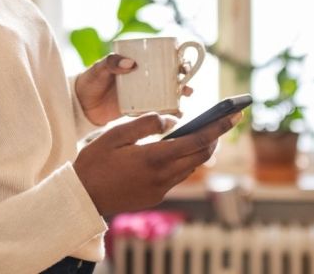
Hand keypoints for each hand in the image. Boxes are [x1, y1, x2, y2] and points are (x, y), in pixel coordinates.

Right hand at [73, 111, 242, 216]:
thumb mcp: (115, 134)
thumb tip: (171, 120)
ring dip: (200, 150)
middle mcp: (162, 176)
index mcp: (154, 158)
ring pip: (190, 167)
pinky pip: (177, 176)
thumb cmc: (94, 162)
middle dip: (215, 137)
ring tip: (206, 133)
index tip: (232, 116)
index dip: (217, 127)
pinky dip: (184, 161)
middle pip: (199, 155)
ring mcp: (160, 189)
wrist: (81, 197)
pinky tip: (179, 150)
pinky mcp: (155, 196)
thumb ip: (145, 124)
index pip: (195, 141)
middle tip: (226, 120)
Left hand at [75, 54, 193, 125]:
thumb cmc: (90, 80)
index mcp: (137, 62)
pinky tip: (176, 116)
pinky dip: (168, 112)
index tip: (183, 66)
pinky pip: (157, 110)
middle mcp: (144, 77)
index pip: (162, 58)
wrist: (80, 105)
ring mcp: (143, 94)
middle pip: (170, 76)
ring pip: (167, 93)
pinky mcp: (139, 109)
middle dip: (183, 80)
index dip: (177, 60)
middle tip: (187, 87)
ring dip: (179, 97)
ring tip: (184, 102)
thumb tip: (131, 63)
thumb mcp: (99, 68)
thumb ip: (112, 62)